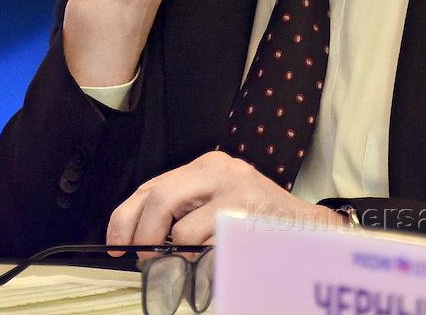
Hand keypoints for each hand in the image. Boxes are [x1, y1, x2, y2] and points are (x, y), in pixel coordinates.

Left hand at [105, 151, 343, 255]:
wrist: (309, 229)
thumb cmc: (257, 222)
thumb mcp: (215, 205)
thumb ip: (181, 212)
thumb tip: (137, 239)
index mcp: (204, 166)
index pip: (150, 187)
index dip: (124, 218)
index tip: (116, 246)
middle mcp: (216, 168)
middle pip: (157, 199)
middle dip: (142, 236)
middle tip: (142, 259)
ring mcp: (232, 188)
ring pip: (180, 230)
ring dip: (181, 255)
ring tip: (199, 256)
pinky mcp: (245, 212)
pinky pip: (206, 244)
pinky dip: (204, 258)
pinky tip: (222, 252)